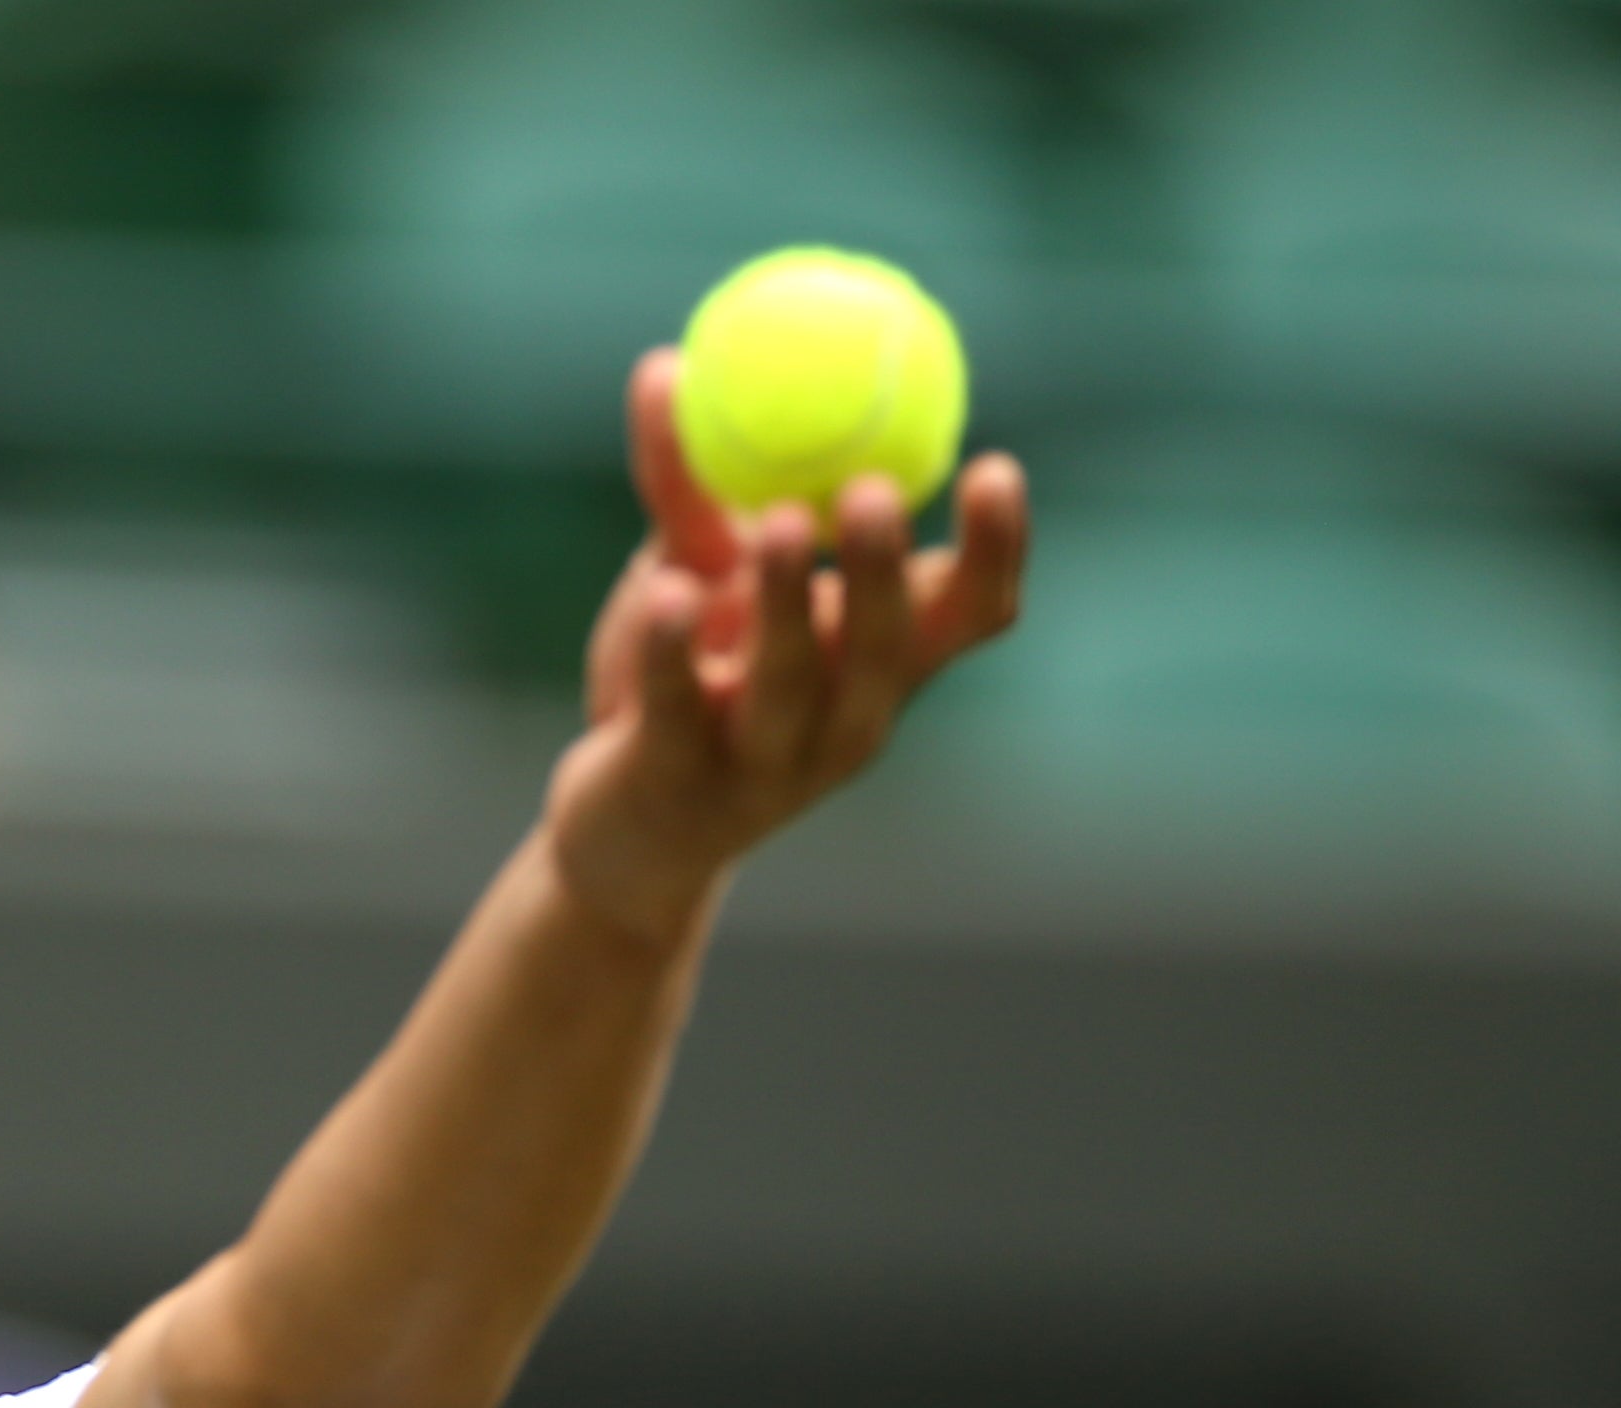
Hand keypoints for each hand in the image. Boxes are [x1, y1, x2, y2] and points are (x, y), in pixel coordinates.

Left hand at [543, 345, 1029, 949]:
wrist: (624, 833)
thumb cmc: (688, 683)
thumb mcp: (693, 571)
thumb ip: (689, 483)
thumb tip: (666, 362)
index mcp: (879, 662)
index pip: (970, 614)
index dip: (996, 551)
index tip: (995, 466)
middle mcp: (843, 720)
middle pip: (887, 650)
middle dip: (888, 571)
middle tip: (874, 491)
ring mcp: (764, 765)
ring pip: (791, 686)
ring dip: (791, 603)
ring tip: (783, 523)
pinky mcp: (677, 788)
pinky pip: (678, 713)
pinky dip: (672, 654)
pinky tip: (664, 592)